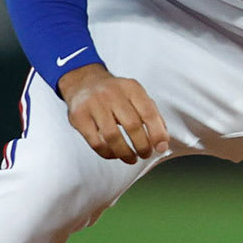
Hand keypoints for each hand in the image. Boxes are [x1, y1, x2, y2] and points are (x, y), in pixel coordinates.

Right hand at [57, 63, 173, 163]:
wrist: (84, 83)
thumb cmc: (117, 95)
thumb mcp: (137, 96)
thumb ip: (153, 116)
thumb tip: (163, 144)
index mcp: (131, 88)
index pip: (149, 113)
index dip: (157, 134)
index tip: (161, 148)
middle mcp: (112, 93)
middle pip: (132, 125)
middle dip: (142, 146)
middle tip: (145, 154)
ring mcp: (93, 104)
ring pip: (112, 136)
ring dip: (125, 153)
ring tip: (131, 158)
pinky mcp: (79, 117)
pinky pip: (96, 142)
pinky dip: (108, 153)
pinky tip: (114, 154)